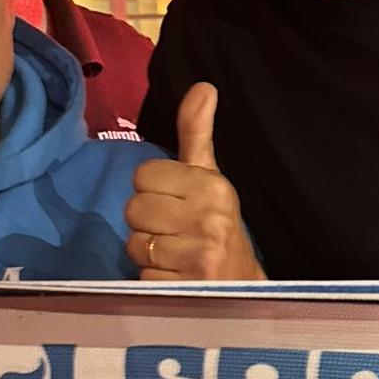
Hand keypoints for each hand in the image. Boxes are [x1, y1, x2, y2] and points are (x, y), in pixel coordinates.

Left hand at [125, 83, 264, 280]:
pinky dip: (152, 280)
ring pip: (134, 244)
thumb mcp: (211, 179)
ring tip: (174, 256)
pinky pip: (140, 276)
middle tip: (173, 233)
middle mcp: (207, 220)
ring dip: (148, 254)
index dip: (153, 191)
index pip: (144, 175)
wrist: (244, 292)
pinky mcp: (183, 290)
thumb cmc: (219, 229)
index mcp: (212, 187)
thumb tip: (203, 86)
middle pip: (134, 208)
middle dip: (148, 223)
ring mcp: (197, 258)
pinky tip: (175, 278)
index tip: (175, 203)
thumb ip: (197, 133)